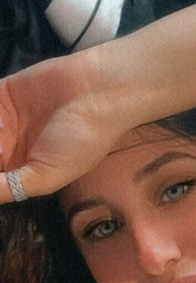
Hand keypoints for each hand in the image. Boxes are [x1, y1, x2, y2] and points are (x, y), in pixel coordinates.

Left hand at [0, 50, 129, 202]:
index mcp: (23, 171)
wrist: (99, 95)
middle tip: (0, 150)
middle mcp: (12, 147)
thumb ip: (8, 189)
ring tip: (3, 131)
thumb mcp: (45, 177)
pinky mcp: (2, 93)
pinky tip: (1, 120)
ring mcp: (5, 119)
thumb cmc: (81, 142)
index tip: (0, 162)